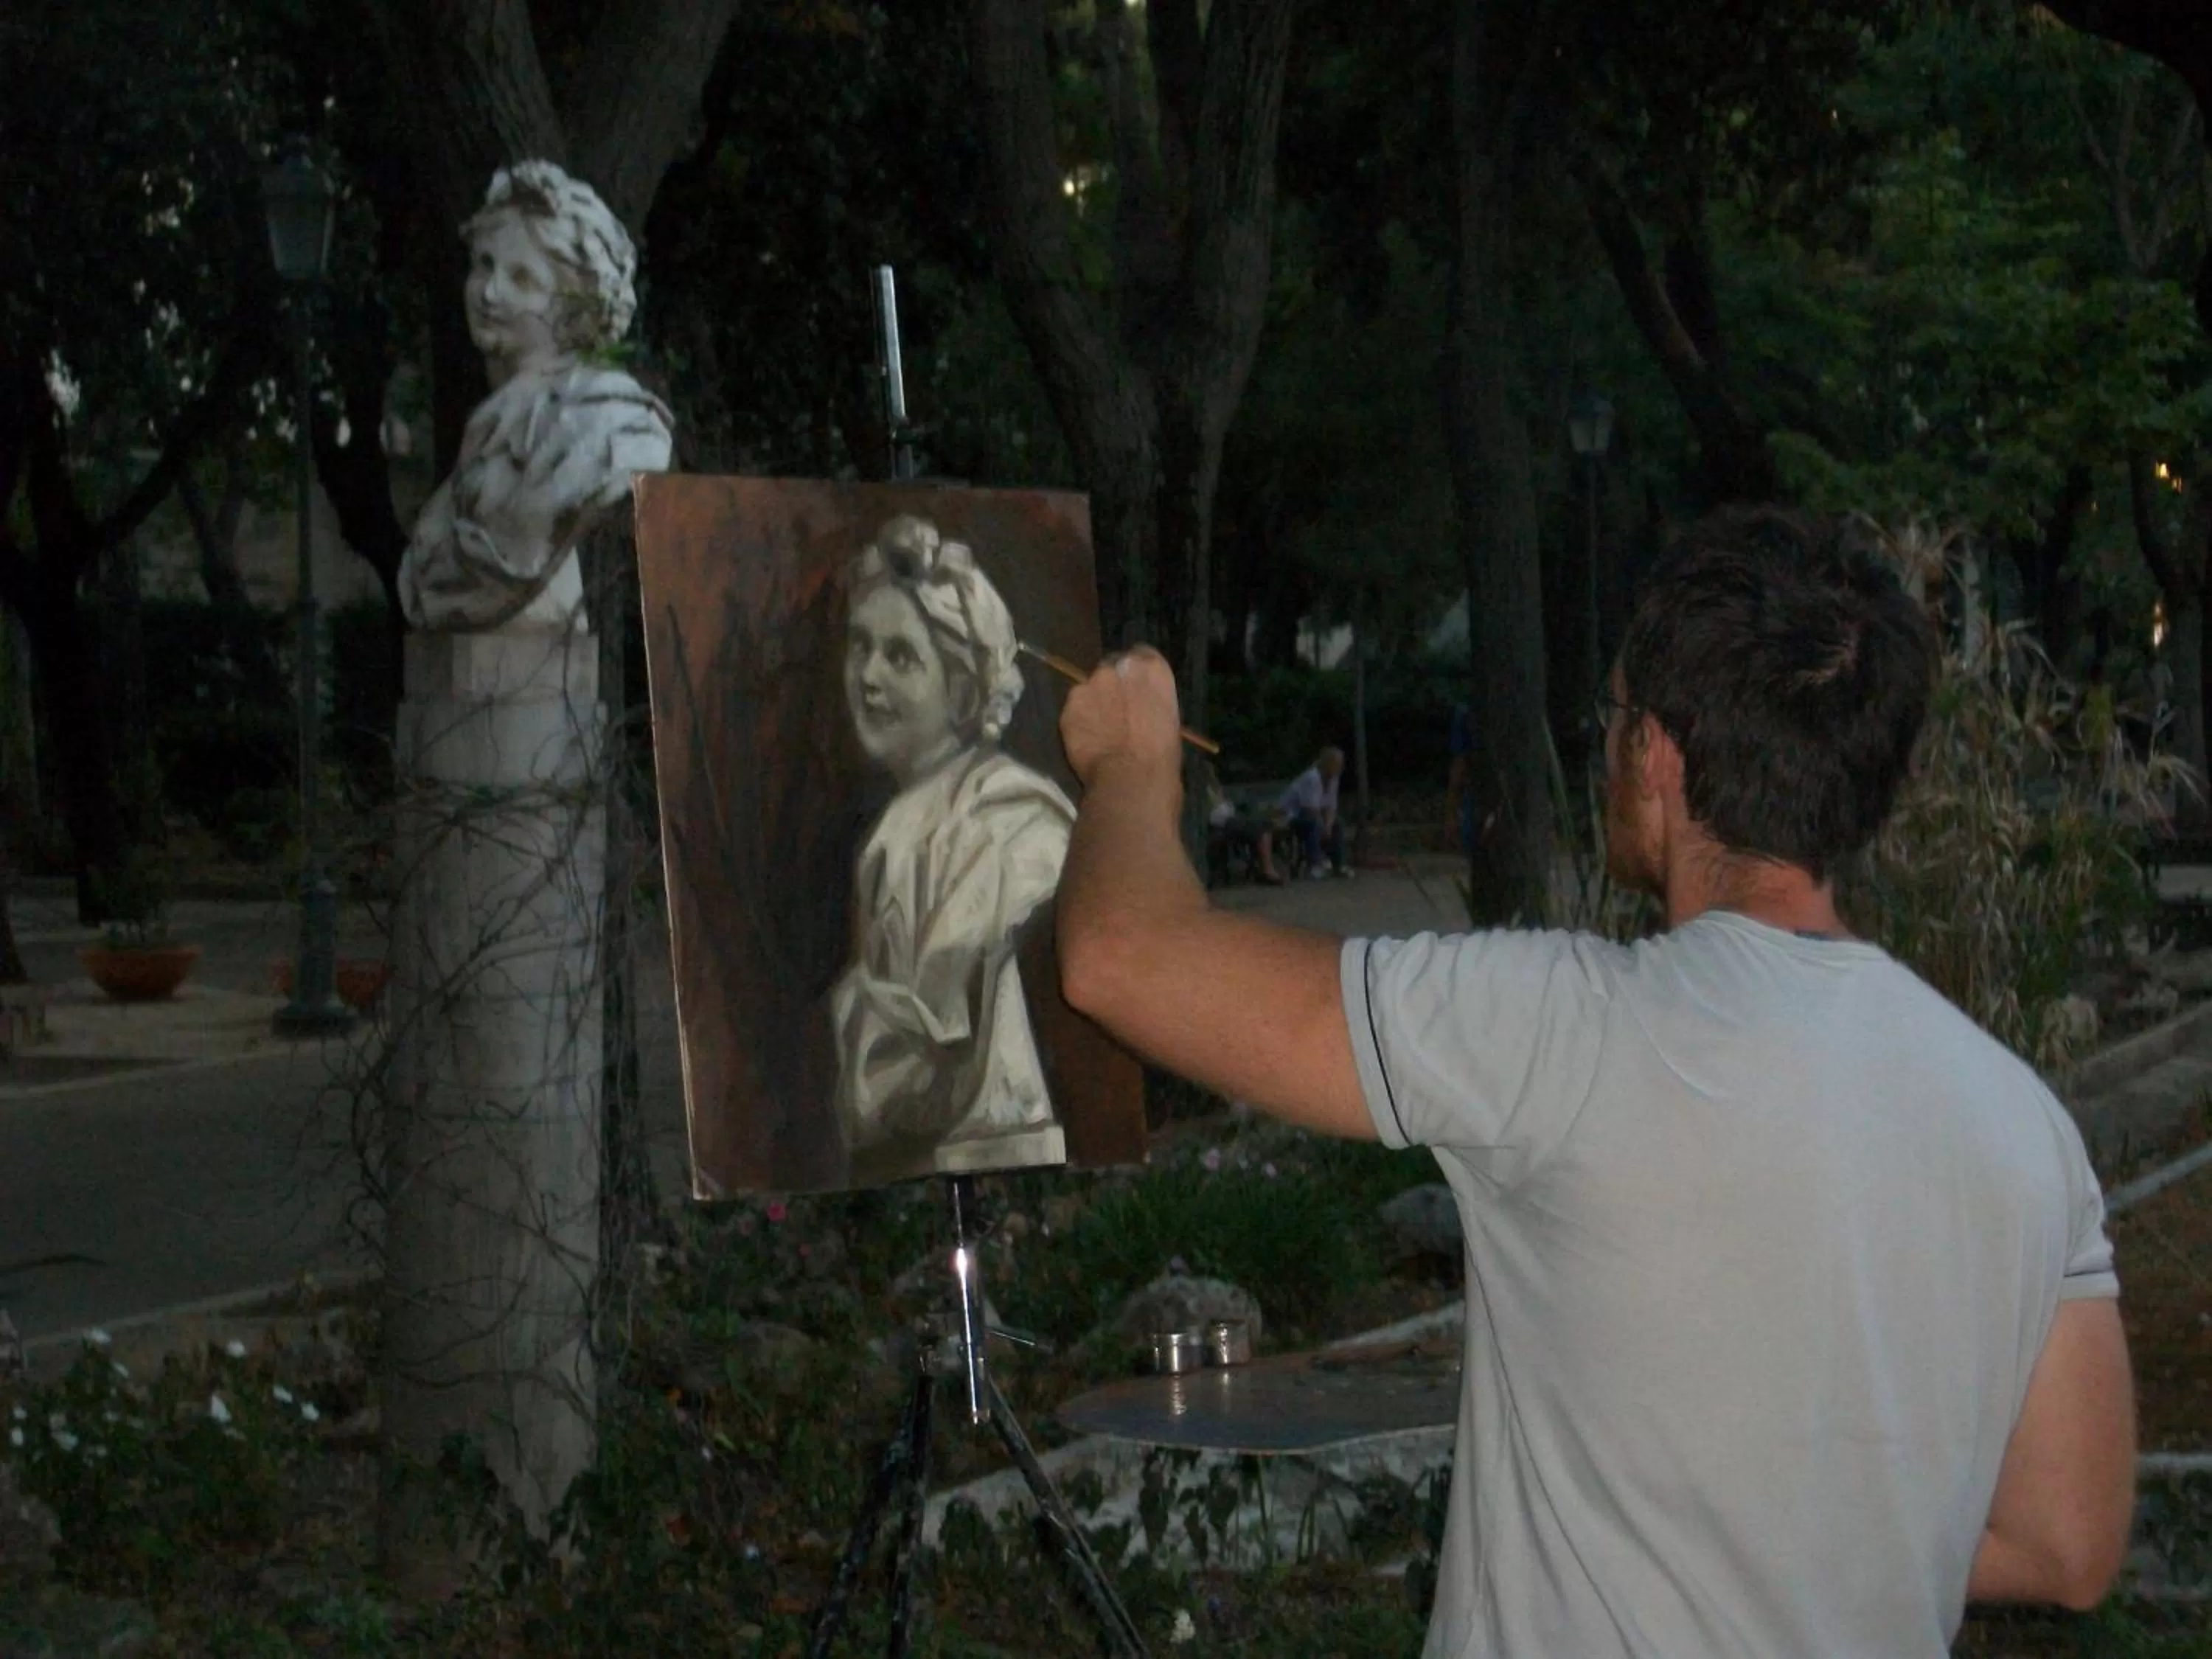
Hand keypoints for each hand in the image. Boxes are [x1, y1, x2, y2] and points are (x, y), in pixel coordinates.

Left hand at [1059, 646, 1182, 787]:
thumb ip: (1151, 699)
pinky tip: (1086, 740)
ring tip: (1099, 730)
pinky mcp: (1069, 706)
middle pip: (1110, 669)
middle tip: (1115, 712)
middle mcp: (1118, 667)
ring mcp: (1089, 684)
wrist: (1132, 779)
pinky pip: (1073, 710)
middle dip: (1111, 686)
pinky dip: (1078, 722)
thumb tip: (1141, 704)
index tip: (1133, 691)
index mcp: (1151, 668)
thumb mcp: (1168, 717)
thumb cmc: (1162, 755)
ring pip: (1088, 689)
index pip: (1140, 655)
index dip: (1134, 675)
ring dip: (1093, 704)